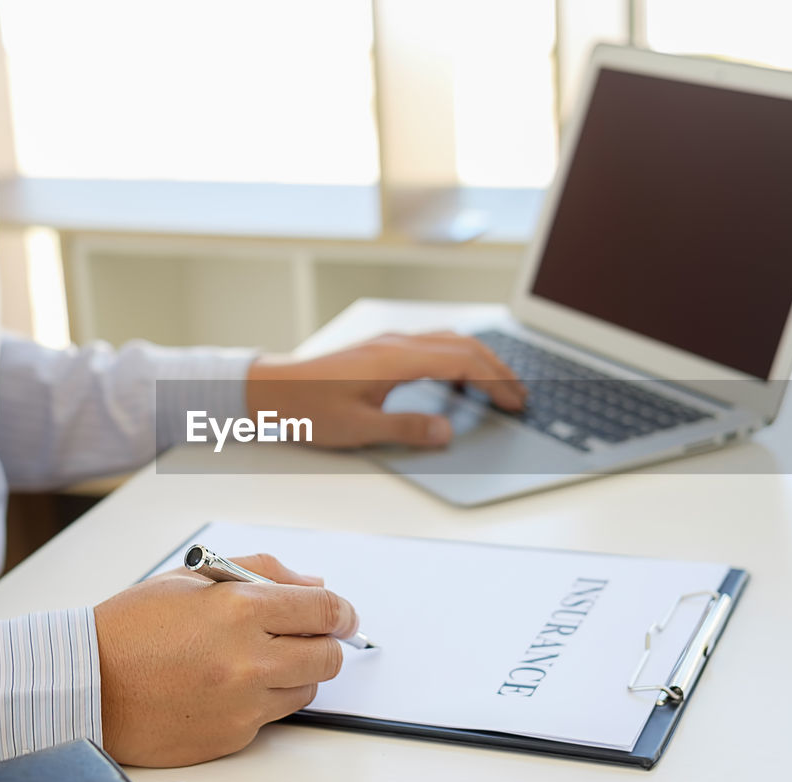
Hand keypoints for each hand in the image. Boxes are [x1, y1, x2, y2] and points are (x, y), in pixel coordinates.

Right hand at [94, 554, 357, 766]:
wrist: (84, 685)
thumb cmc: (131, 627)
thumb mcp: (194, 577)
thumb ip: (261, 572)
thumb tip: (312, 583)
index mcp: (238, 608)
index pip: (324, 610)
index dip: (342, 611)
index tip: (343, 615)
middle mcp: (246, 658)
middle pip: (328, 656)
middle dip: (325, 643)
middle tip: (308, 637)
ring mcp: (241, 703)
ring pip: (306, 690)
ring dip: (296, 673)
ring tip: (258, 660)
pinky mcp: (231, 736)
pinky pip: (272, 717)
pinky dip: (263, 701)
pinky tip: (229, 686)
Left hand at [247, 332, 525, 447]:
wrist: (271, 389)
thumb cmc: (308, 408)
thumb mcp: (358, 428)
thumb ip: (406, 428)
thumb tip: (446, 430)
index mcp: (396, 359)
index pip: (462, 362)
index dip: (495, 381)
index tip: (515, 402)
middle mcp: (397, 343)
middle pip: (463, 347)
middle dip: (497, 370)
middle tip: (520, 397)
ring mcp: (390, 342)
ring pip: (449, 341)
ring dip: (479, 360)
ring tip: (499, 385)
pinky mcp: (382, 349)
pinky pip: (433, 344)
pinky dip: (457, 358)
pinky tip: (460, 377)